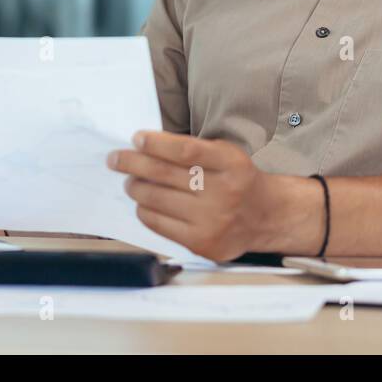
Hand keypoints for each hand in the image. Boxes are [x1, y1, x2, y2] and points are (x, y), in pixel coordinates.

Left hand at [107, 131, 316, 261]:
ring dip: (135, 187)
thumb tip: (144, 146)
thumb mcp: (225, 155)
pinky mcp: (201, 243)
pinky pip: (159, 224)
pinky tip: (142, 202)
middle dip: (133, 163)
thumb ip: (192, 149)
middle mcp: (223, 192)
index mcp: (231, 163)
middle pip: (165, 174)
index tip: (136, 138)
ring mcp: (212, 221)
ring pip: (157, 199)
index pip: (185, 150)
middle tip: (115, 158)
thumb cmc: (236, 179)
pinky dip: (145, 210)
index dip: (156, 143)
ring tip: (129, 181)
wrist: (265, 217)